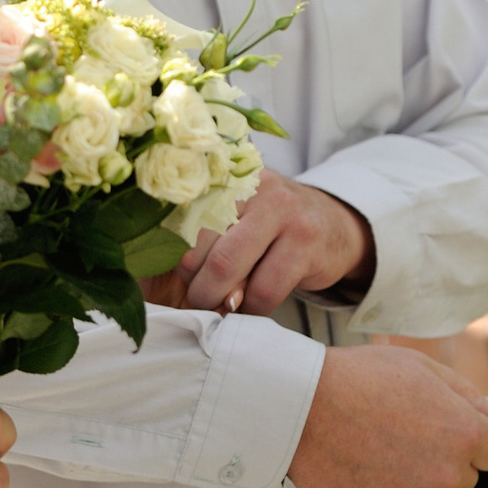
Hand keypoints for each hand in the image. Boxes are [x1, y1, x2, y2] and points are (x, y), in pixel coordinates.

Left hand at [174, 172, 373, 316]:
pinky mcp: (305, 243)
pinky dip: (250, 309)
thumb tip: (152, 277)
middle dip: (193, 283)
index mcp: (224, 178)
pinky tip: (251, 306)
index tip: (170, 279)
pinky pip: (263, 291)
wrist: (335, 227)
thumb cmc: (269, 227)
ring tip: (220, 307)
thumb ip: (200, 237)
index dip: (167, 256)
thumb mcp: (235, 217)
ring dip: (216, 302)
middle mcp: (251, 187)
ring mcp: (282, 211)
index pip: (177, 216)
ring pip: (226, 269)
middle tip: (198, 299)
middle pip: (197, 245)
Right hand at [285, 343, 487, 487]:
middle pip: (460, 481)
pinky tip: (356, 472)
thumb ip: (465, 394)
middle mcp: (447, 475)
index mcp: (466, 433)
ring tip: (372, 454)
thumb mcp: (418, 368)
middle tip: (397, 436)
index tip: (437, 429)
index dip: (467, 439)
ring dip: (410, 487)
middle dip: (438, 463)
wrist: (297, 404)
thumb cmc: (357, 376)